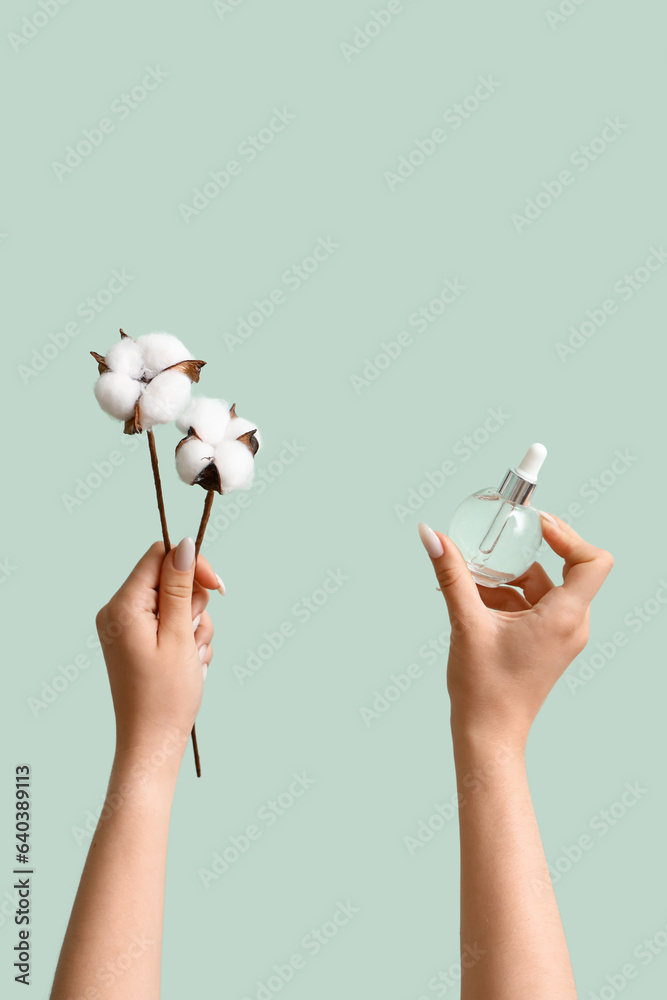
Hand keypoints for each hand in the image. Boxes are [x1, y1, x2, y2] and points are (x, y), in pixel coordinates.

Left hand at [95, 538, 220, 755]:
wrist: (153, 744)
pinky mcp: (140, 642)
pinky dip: (189, 641)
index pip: (159, 557)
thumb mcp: (179, 636)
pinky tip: (189, 666)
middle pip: (171, 579)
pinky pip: (173, 624)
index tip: (219, 587)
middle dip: (195, 605)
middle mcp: (119, 612)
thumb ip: (181, 588)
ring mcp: (129, 628)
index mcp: (122, 606)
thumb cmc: (166, 696)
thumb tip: (185, 545)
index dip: (192, 565)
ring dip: (196, 627)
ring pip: (178, 603)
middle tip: (193, 638)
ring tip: (192, 658)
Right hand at [418, 515, 613, 748]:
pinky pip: (534, 607)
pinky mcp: (547, 645)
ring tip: (471, 578)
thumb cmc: (484, 688)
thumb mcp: (465, 622)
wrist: (488, 735)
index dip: (568, 535)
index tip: (535, 524)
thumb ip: (452, 574)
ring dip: (509, 579)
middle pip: (565, 570)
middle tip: (498, 540)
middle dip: (526, 555)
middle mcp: (572, 625)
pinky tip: (473, 599)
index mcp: (564, 617)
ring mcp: (561, 637)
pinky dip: (508, 598)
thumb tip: (431, 535)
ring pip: (544, 589)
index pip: (592, 561)